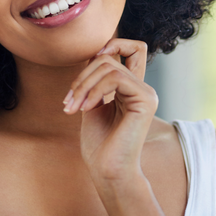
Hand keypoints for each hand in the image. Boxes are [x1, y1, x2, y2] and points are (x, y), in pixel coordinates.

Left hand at [63, 38, 157, 181]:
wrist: (107, 171)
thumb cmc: (99, 143)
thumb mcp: (92, 102)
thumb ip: (96, 79)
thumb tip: (94, 53)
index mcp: (132, 86)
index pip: (134, 48)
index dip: (113, 45)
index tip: (88, 66)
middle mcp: (142, 87)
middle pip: (110, 56)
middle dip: (83, 75)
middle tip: (69, 99)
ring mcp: (146, 92)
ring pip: (109, 66)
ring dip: (84, 85)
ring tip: (73, 106)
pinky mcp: (145, 100)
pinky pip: (116, 78)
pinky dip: (95, 90)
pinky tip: (86, 108)